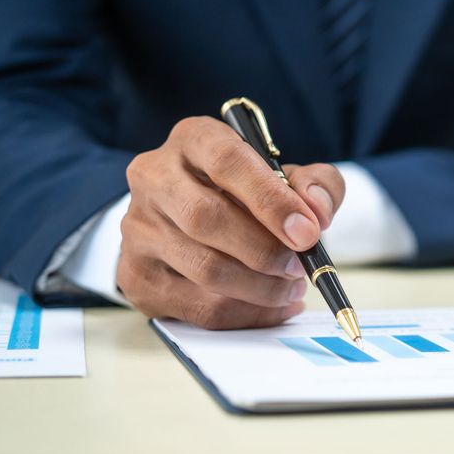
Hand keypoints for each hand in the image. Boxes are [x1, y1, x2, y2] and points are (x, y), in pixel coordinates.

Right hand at [118, 116, 344, 328]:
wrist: (191, 221)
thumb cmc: (247, 194)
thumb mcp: (288, 177)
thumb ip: (316, 184)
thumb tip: (316, 211)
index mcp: (194, 139)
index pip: (227, 161)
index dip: (271, 199)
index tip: (307, 232)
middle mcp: (154, 177)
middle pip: (206, 218)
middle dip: (264, 250)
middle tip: (299, 266)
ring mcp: (138, 228)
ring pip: (204, 268)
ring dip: (260, 287)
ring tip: (291, 287)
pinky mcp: (137, 275)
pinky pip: (198, 307)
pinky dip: (247, 314)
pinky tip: (272, 306)